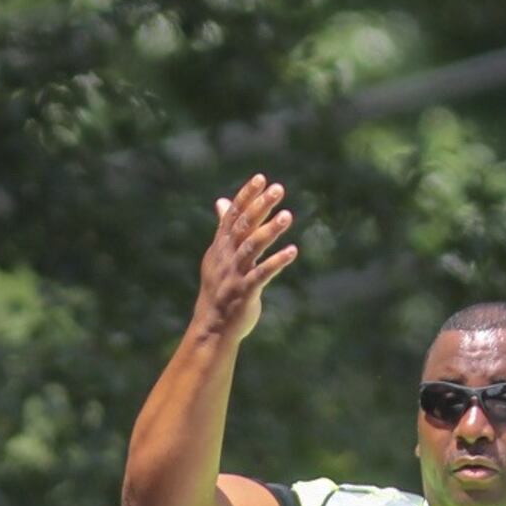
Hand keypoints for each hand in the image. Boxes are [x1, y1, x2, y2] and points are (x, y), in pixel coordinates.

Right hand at [193, 174, 299, 343]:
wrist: (212, 327)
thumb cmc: (220, 288)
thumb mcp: (218, 255)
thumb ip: (224, 228)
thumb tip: (221, 201)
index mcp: (220, 246)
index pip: (232, 215)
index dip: (246, 196)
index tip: (261, 178)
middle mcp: (226, 257)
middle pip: (243, 226)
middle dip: (260, 206)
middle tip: (278, 188)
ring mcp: (235, 274)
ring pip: (252, 247)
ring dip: (270, 231)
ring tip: (287, 215)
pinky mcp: (245, 292)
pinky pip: (261, 274)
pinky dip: (277, 262)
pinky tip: (292, 251)